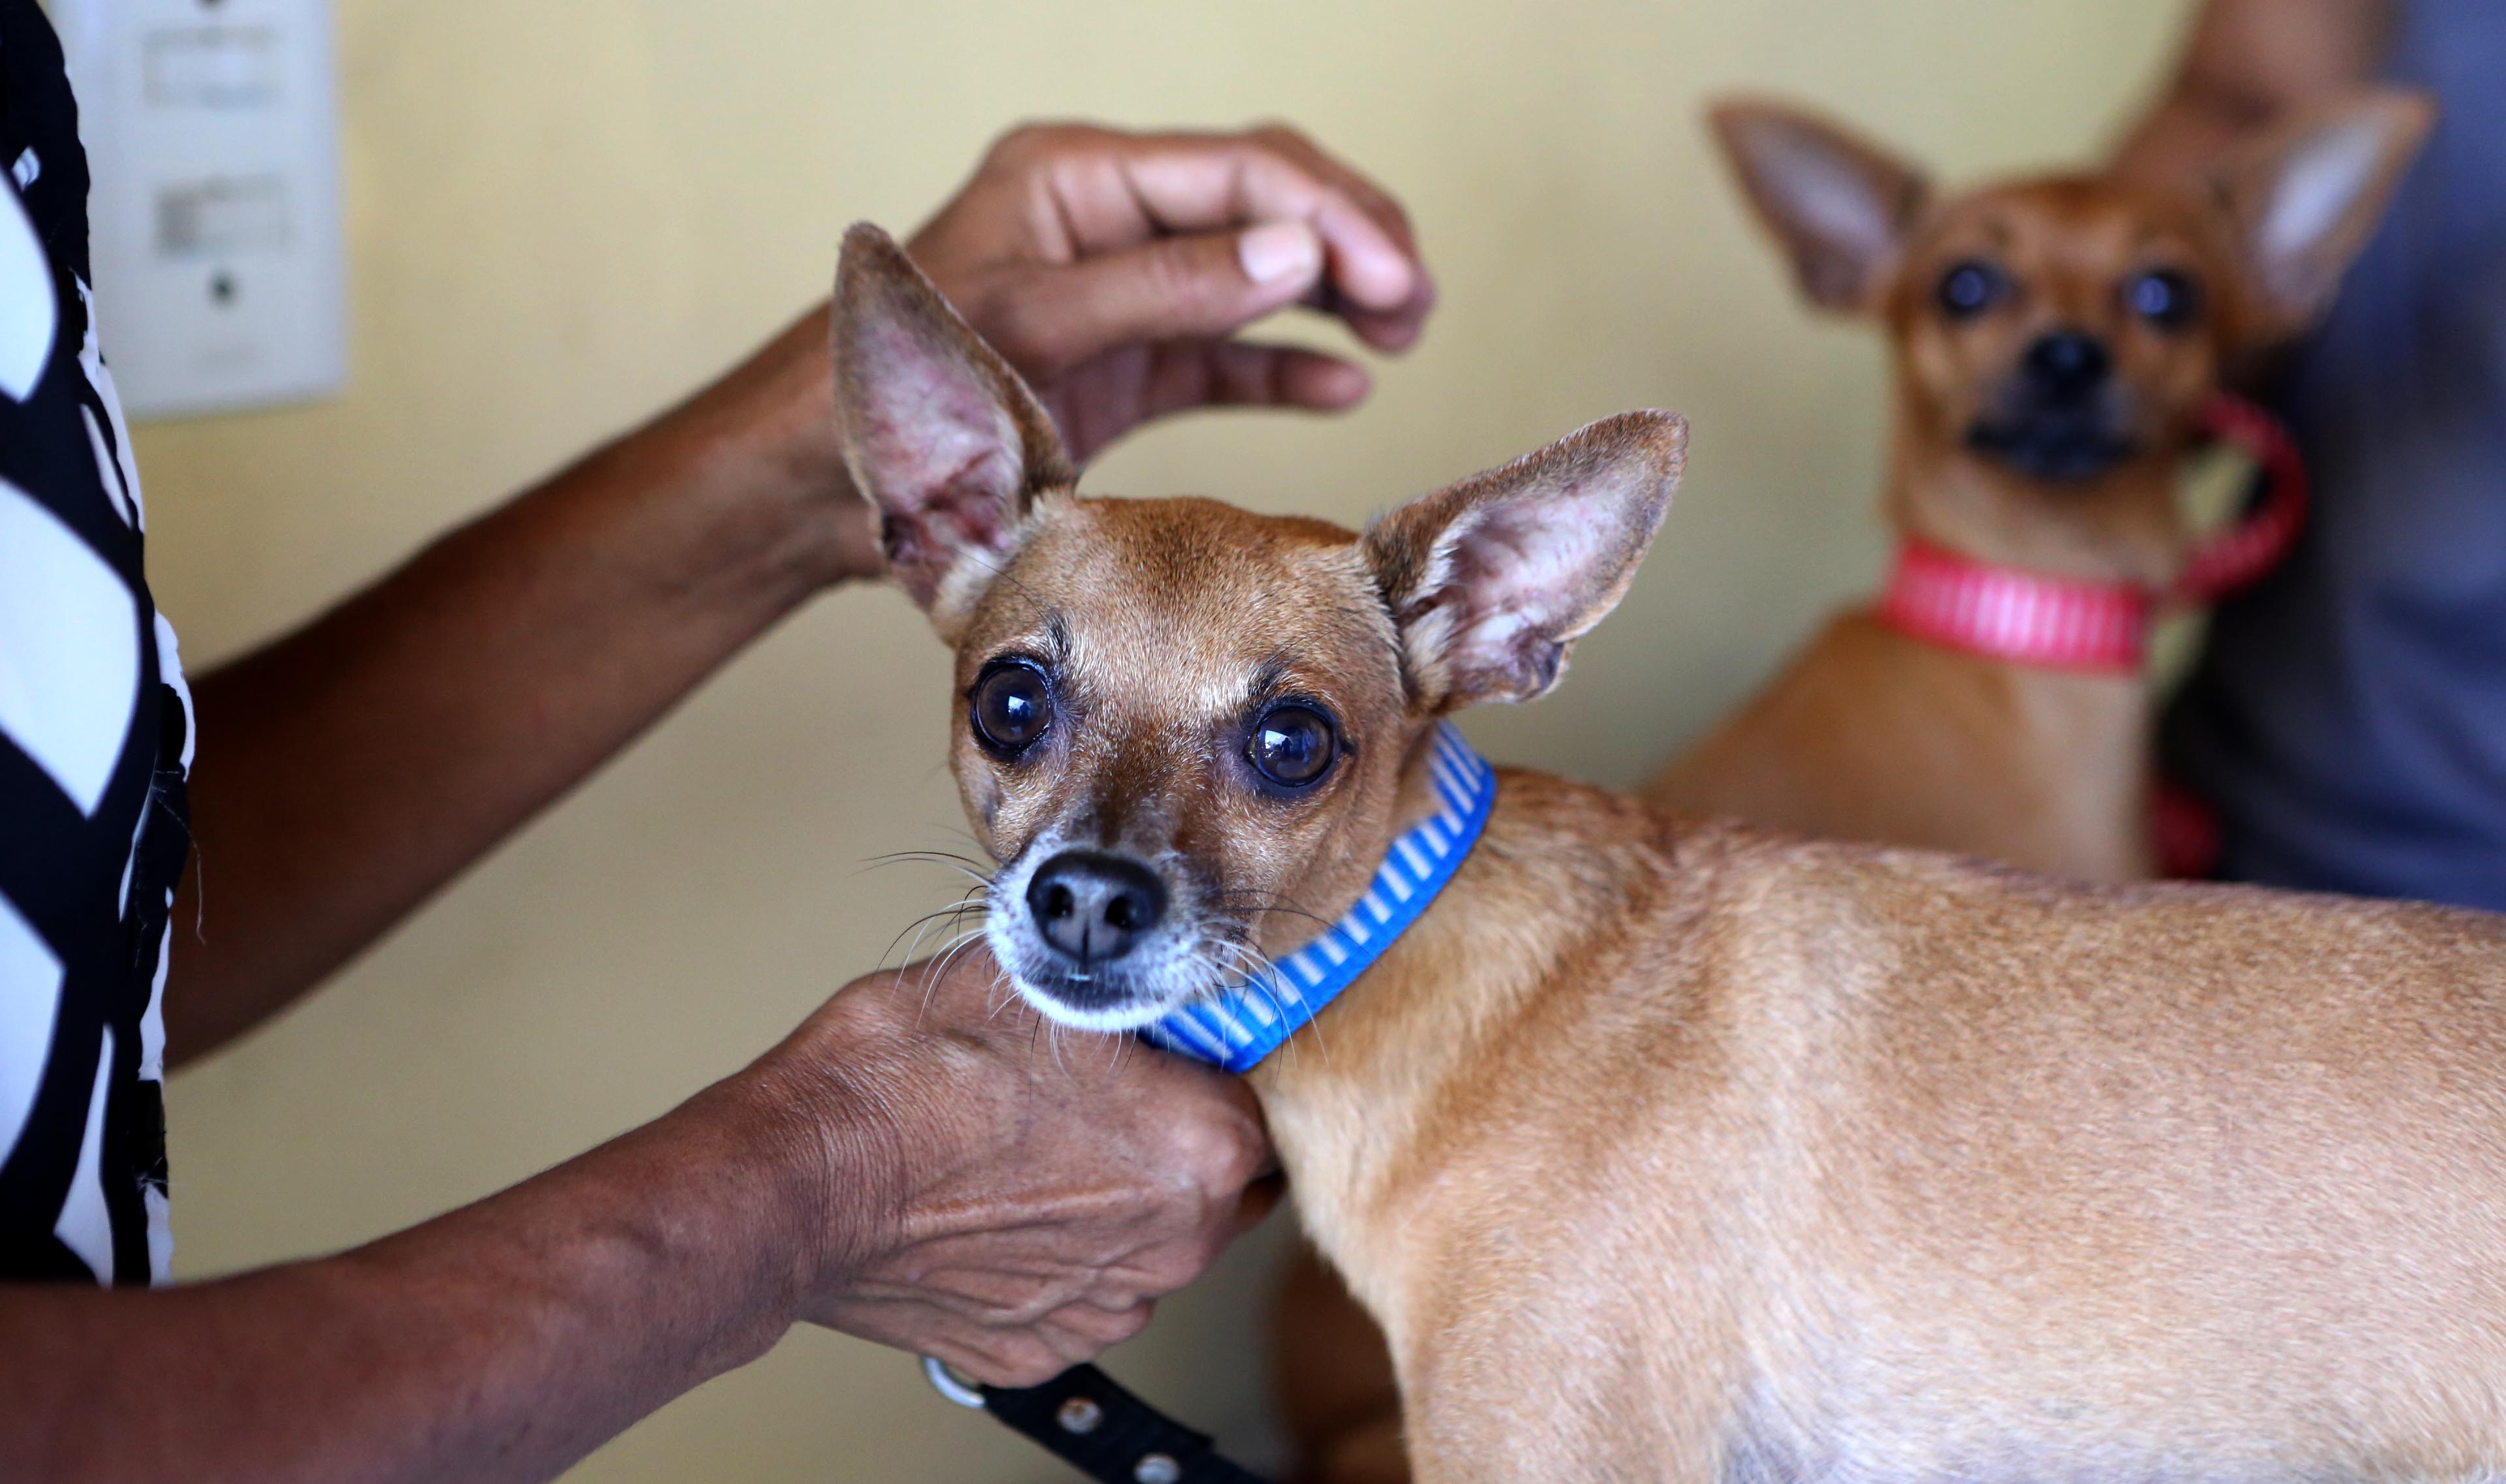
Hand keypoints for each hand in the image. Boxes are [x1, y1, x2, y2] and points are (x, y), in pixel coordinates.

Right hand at [754, 951, 1276, 1384]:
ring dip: (1118, 1203)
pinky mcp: (1041, 1348)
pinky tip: (1000, 1208)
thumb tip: (1147, 965)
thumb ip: (1121, 979)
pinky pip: (1081, 1296)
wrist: (800, 1178)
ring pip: (1153, 1246)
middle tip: (1103, 1097)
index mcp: (1203, 1147)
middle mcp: (1177, 1244)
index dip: (1209, 1065)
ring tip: (1034, 1149)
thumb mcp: (1034, 972)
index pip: (1257, 1098)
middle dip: (1180, 1141)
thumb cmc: (906, 1074)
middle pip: (1222, 1183)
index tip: (1165, 1050)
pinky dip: (1056, 1258)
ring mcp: (1107, 1308)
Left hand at [909, 122, 1436, 461]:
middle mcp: (1104, 223)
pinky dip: (1284, 367)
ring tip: (1404, 333)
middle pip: (1260, 207)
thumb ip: (1167, 287)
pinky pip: (1223, 358)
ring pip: (1254, 276)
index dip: (1329, 216)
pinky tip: (1344, 384)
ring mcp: (1118, 296)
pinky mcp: (1122, 369)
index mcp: (1075, 176)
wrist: (814, 480)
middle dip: (1348, 244)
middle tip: (1417, 301)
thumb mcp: (1040, 327)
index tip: (1393, 274)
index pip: (1238, 170)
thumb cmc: (900, 384)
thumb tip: (1291, 255)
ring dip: (1332, 297)